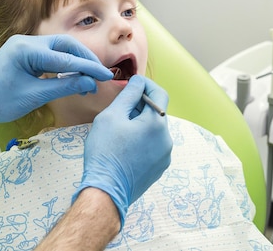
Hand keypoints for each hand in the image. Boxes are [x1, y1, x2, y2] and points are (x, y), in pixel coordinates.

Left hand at [0, 34, 112, 122]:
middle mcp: (26, 41)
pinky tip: (74, 77)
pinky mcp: (24, 52)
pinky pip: (50, 54)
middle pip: (66, 45)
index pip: (66, 58)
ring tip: (90, 79)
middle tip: (101, 75)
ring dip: (76, 62)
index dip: (88, 68)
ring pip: (60, 49)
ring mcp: (24, 45)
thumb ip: (64, 87)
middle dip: (85, 59)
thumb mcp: (34, 96)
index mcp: (26, 49)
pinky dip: (64, 64)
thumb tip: (89, 83)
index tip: (107, 76)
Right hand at [72, 75, 171, 227]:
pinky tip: (124, 146)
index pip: (159, 93)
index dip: (145, 85)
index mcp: (157, 124)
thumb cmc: (105, 151)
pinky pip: (153, 145)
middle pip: (156, 112)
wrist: (106, 191)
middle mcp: (166, 139)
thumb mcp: (112, 116)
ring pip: (154, 129)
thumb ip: (128, 95)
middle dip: (139, 106)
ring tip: (119, 130)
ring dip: (140, 123)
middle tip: (118, 108)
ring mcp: (164, 155)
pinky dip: (142, 139)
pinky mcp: (159, 168)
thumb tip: (138, 81)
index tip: (131, 84)